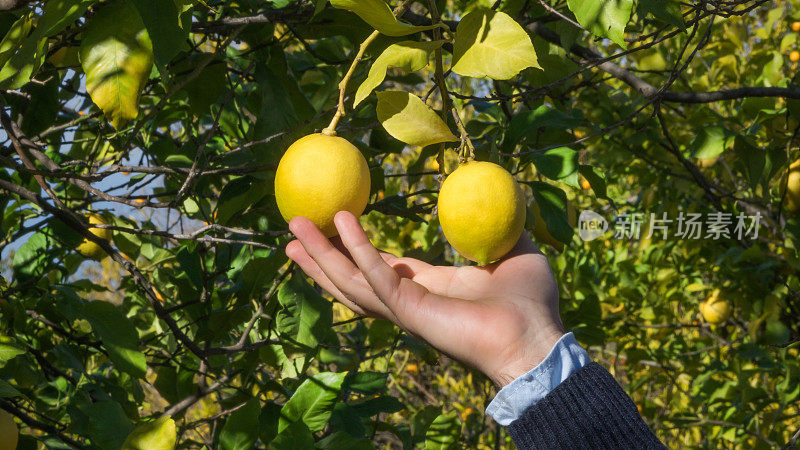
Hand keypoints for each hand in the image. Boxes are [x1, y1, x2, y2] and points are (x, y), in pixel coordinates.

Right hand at [285, 211, 565, 387]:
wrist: (537, 337)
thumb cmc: (530, 302)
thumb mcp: (513, 249)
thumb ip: (496, 230)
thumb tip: (493, 203)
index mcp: (431, 289)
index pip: (382, 268)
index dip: (356, 248)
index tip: (336, 226)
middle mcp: (411, 301)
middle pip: (353, 277)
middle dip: (321, 256)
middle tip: (293, 229)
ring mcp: (406, 309)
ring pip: (351, 281)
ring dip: (321, 255)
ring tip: (292, 230)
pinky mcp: (409, 311)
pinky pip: (376, 275)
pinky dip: (357, 249)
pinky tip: (340, 223)